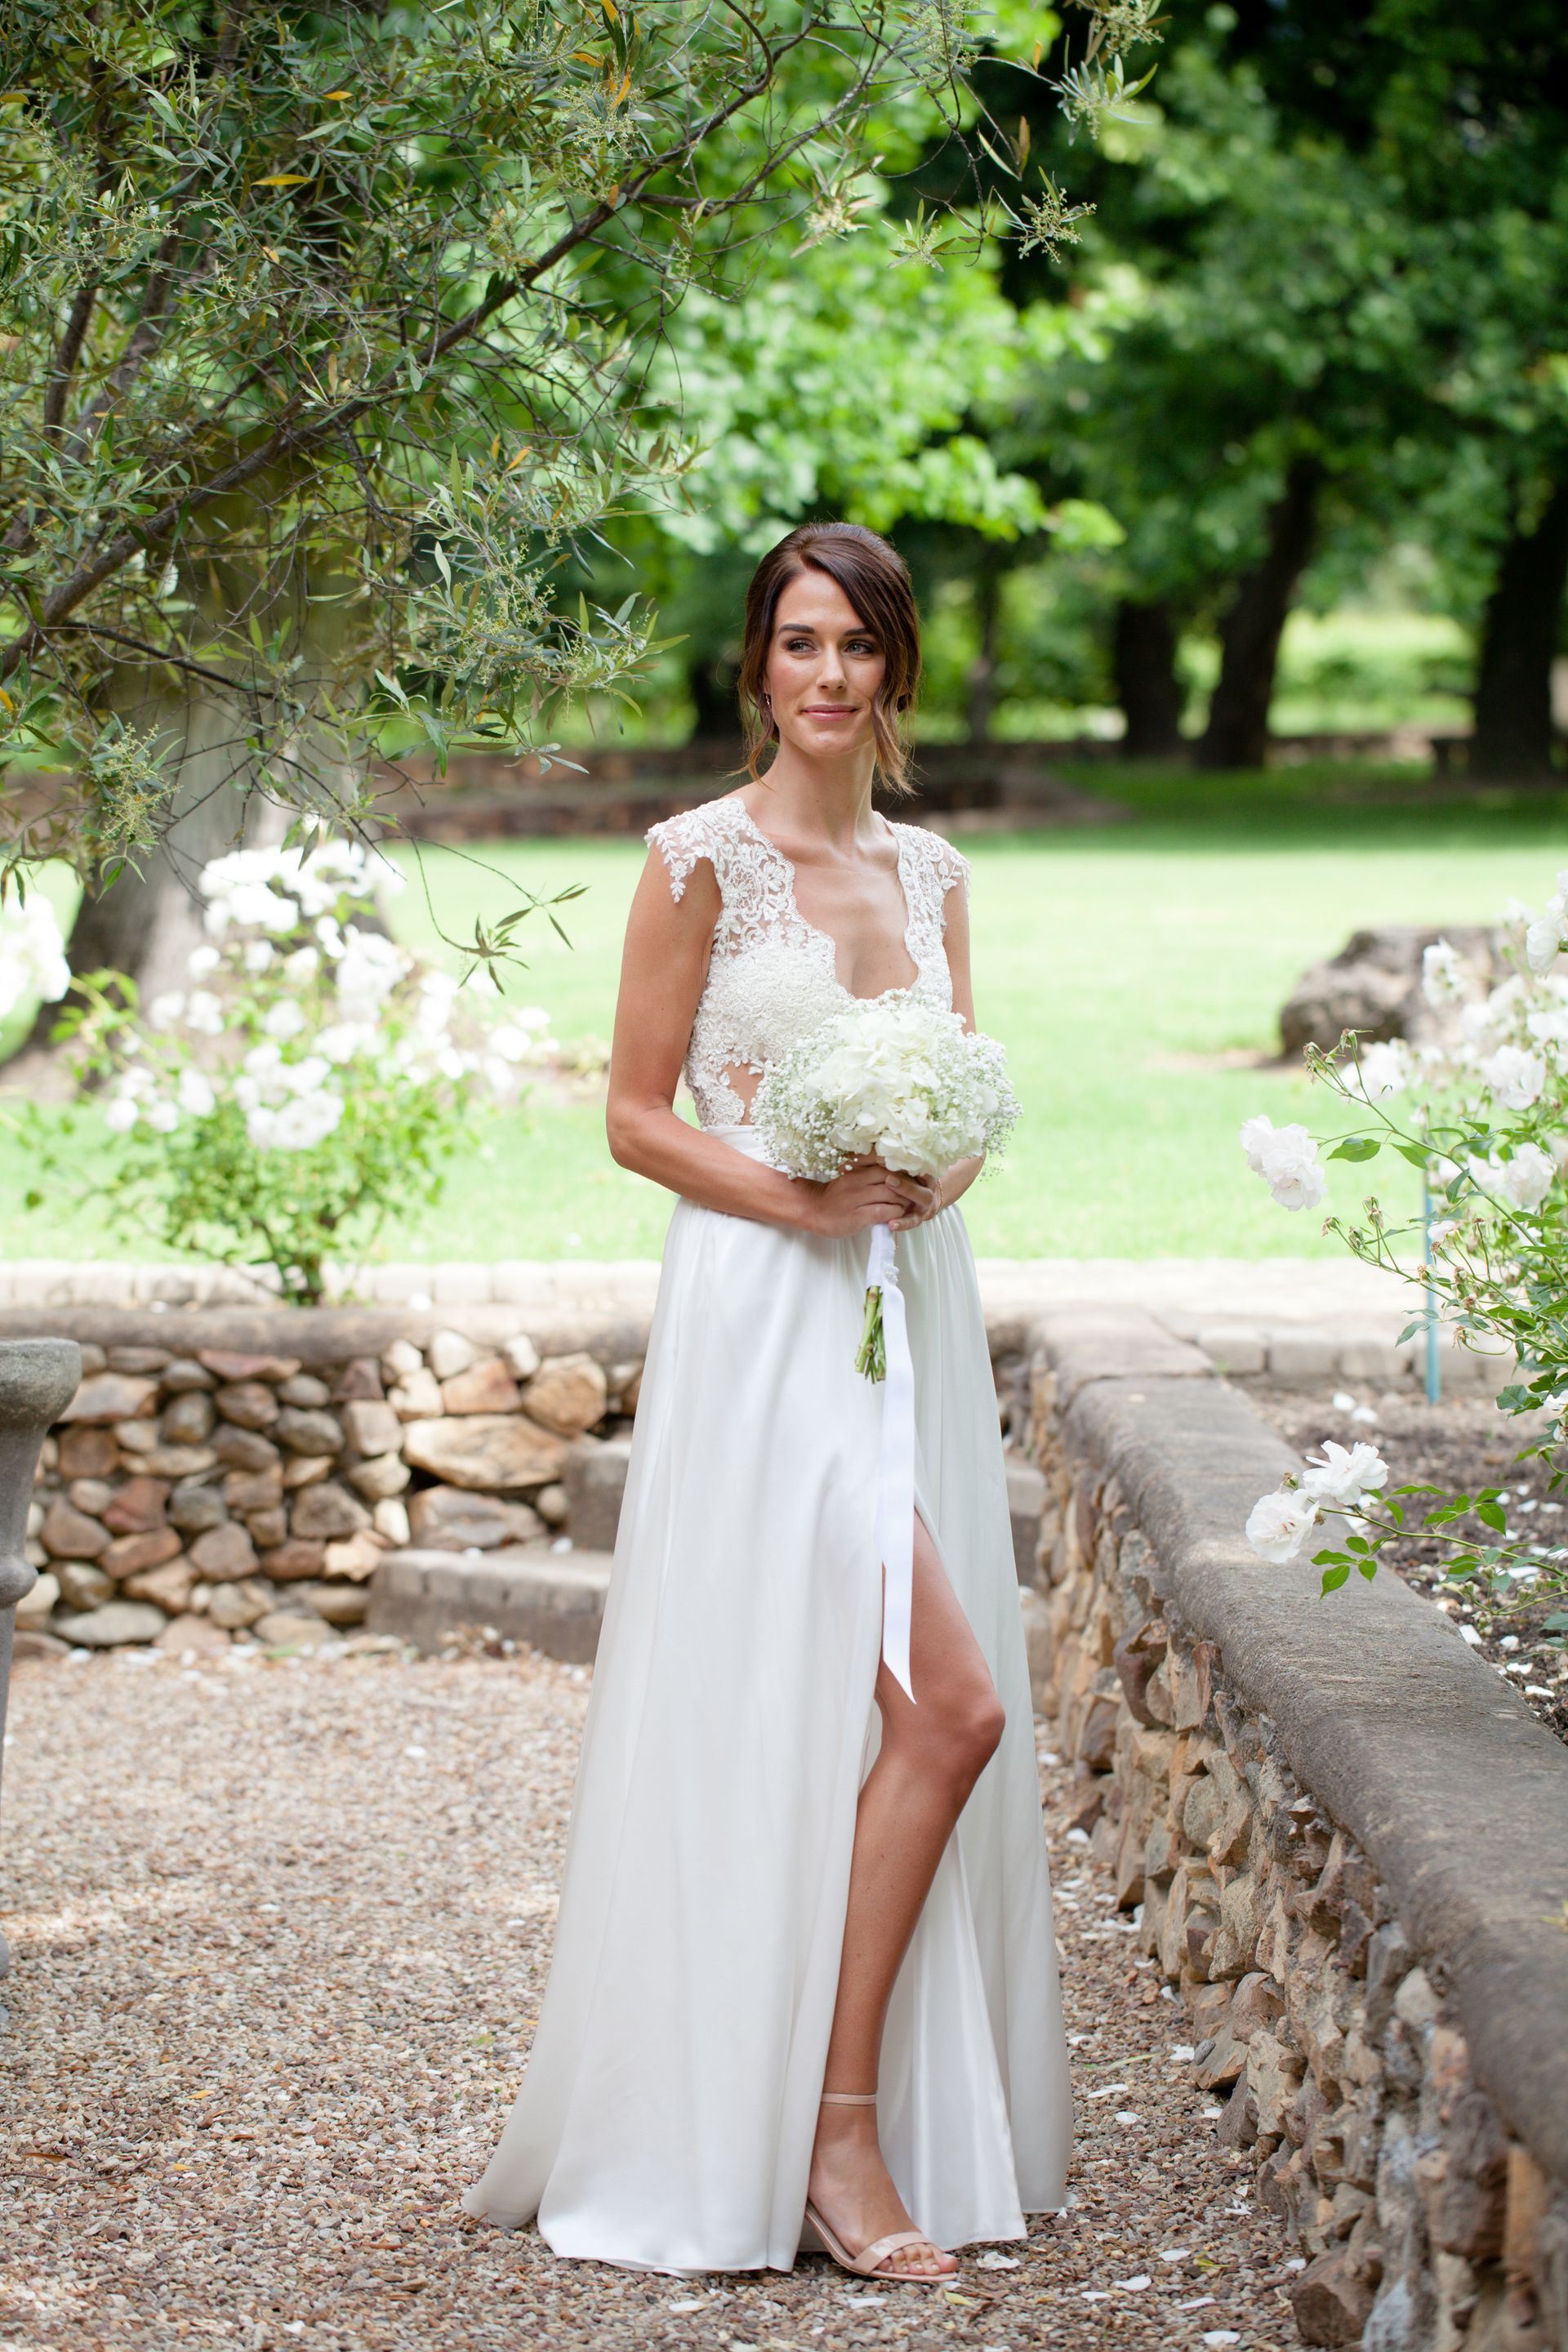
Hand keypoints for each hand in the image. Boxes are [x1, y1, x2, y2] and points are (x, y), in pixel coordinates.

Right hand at [800, 1155, 938, 1238]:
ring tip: (908, 1205)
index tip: (914, 1175)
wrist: (813, 1211)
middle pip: (893, 1177)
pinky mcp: (857, 1216)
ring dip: (904, 1201)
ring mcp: (857, 1198)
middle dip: (908, 1186)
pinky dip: (895, 1214)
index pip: (887, 1163)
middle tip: (916, 1193)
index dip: (904, 1169)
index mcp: (857, 1169)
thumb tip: (895, 1171)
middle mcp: (858, 1180)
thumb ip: (869, 1171)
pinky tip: (897, 1216)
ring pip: (891, 1194)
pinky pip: (883, 1212)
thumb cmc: (835, 1196)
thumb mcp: (850, 1177)